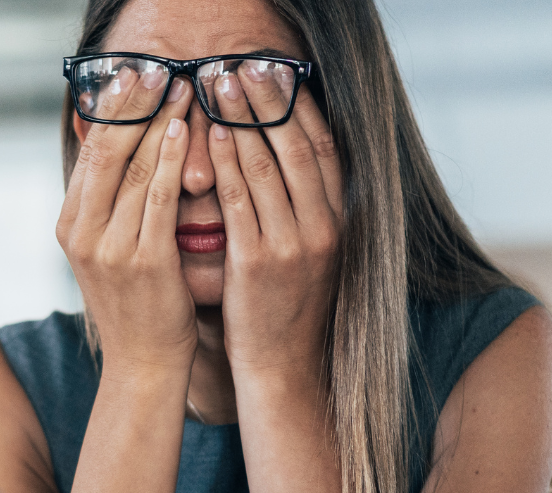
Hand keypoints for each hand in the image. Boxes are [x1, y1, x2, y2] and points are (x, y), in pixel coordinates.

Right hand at [56, 72, 198, 380]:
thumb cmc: (136, 303)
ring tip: (183, 89)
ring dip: (161, 122)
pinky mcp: (144, 261)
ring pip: (135, 168)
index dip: (112, 110)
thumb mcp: (108, 249)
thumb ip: (110, 204)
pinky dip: (172, 160)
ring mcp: (110, 248)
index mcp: (69, 225)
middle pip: (107, 152)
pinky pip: (159, 198)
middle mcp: (81, 233)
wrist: (144, 363)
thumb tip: (121, 150)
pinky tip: (185, 132)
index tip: (134, 76)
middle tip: (158, 70)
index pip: (90, 153)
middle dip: (135, 106)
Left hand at [207, 63, 344, 379]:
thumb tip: (283, 161)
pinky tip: (213, 136)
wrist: (284, 368)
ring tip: (220, 85)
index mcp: (338, 221)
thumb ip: (300, 208)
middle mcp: (324, 227)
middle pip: (297, 147)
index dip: (301, 106)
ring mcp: (294, 245)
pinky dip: (228, 165)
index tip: (280, 73)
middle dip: (269, 101)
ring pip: (269, 167)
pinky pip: (241, 202)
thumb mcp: (307, 253)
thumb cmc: (284, 308)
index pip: (323, 148)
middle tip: (243, 66)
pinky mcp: (260, 263)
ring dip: (243, 120)